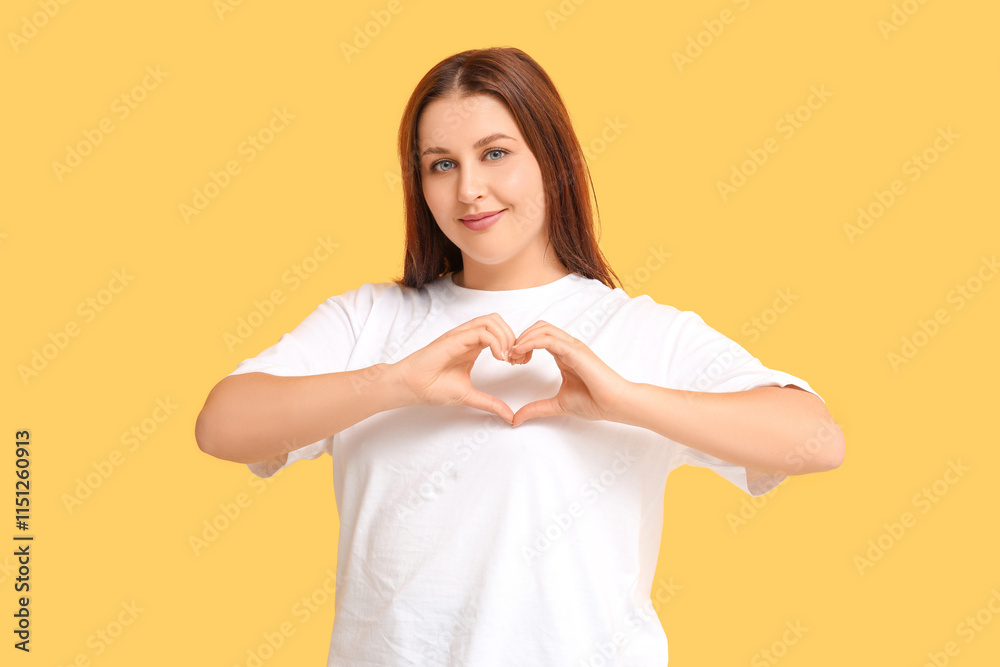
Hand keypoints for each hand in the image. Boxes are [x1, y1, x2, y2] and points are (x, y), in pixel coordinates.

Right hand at [390, 314, 516, 424]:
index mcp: (472, 346)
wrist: (412, 387)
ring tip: (506, 358)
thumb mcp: (470, 396)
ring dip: (505, 337)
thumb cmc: (433, 388)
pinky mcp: (454, 339)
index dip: (513, 344)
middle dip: (513, 337)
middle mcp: (468, 337)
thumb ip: (490, 403)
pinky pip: (481, 332)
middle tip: (514, 360)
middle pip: (498, 321)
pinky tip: (498, 358)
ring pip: (491, 321)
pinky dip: (495, 342)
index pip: (499, 331)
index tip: (517, 363)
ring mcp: (460, 336)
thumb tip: (509, 416)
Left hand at [508, 320, 633, 426]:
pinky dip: (531, 342)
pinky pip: (549, 340)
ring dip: (524, 338)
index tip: (512, 360)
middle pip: (539, 327)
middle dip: (521, 337)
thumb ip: (536, 409)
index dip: (522, 344)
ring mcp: (573, 347)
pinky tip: (521, 353)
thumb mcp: (557, 405)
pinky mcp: (575, 352)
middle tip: (510, 357)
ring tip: (514, 355)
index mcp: (565, 354)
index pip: (540, 336)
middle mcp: (568, 346)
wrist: (615, 404)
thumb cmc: (594, 401)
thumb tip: (515, 419)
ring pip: (543, 329)